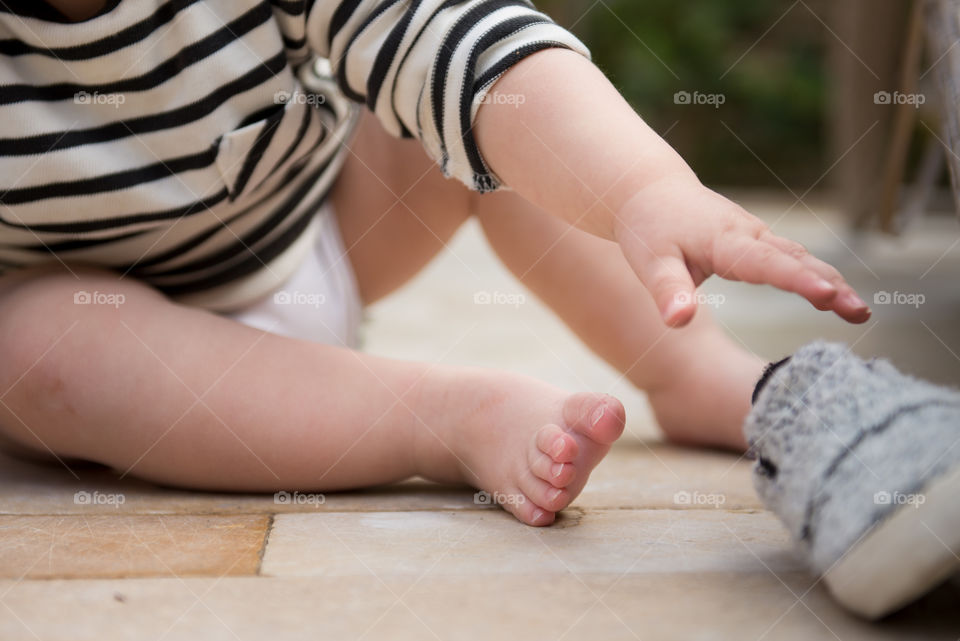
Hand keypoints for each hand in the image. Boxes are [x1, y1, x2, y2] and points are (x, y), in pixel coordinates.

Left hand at [613, 174, 871, 327]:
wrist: (648, 189)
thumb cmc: (648, 227)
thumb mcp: (650, 261)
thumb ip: (667, 291)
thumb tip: (678, 321)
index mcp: (725, 241)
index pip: (768, 264)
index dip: (798, 281)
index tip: (828, 296)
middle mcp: (748, 235)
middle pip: (796, 261)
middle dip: (831, 286)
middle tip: (860, 313)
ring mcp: (755, 235)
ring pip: (800, 258)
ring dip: (831, 282)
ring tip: (858, 313)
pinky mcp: (755, 239)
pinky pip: (792, 258)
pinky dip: (816, 274)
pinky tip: (834, 294)